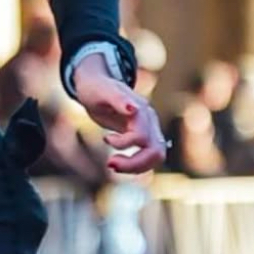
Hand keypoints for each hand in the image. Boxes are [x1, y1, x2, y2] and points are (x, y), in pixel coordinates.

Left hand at [71, 54, 166, 175]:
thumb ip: (118, 99)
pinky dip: (135, 165)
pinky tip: (118, 162)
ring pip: (156, 157)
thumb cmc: (97, 88)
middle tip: (110, 163)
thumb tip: (133, 109)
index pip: (142, 136)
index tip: (106, 139)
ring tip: (112, 163)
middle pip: (156, 151)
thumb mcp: (102, 91)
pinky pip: (150, 157)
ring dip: (136, 167)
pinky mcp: (146, 137)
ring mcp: (150, 129)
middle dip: (134, 164)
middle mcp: (150, 120)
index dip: (124, 143)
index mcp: (141, 110)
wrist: (98, 86)